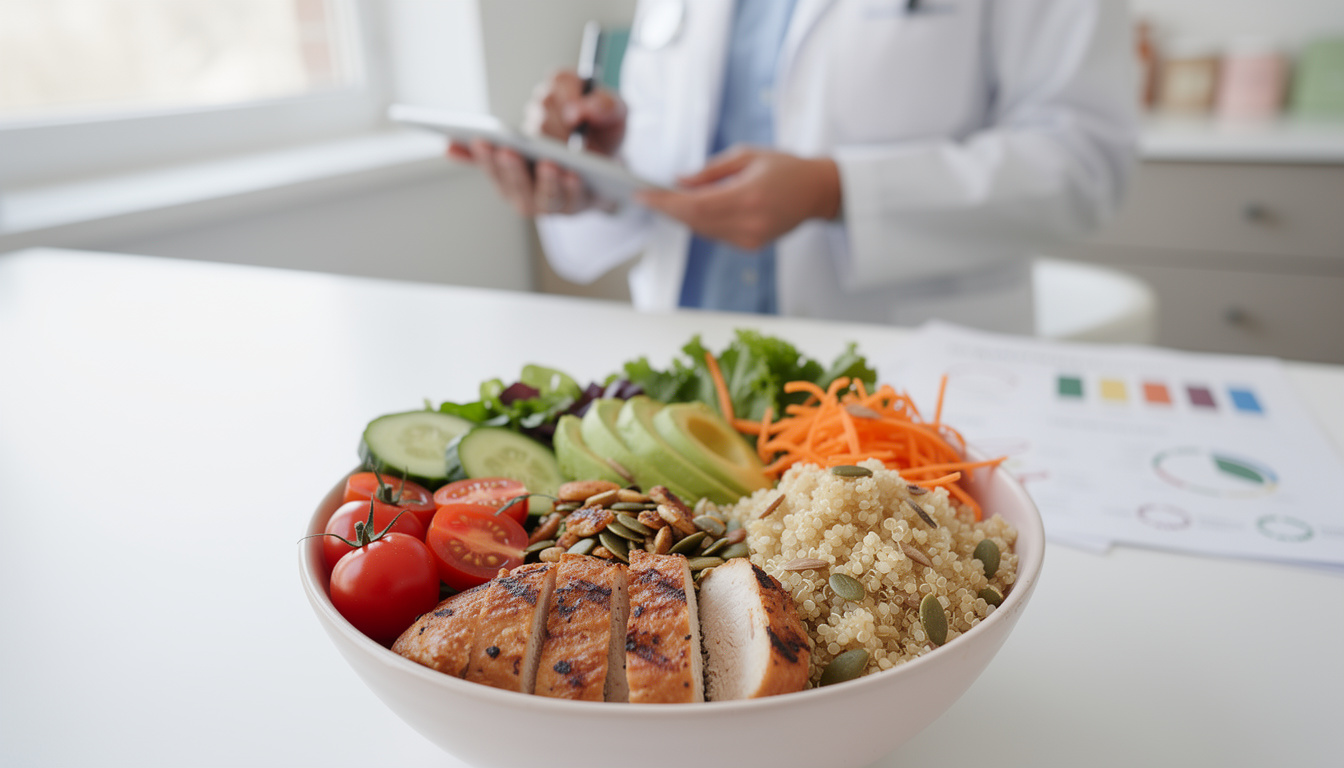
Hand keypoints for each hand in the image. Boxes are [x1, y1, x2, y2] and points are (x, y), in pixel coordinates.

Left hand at [446, 69, 628, 216]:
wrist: (594, 136)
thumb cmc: (604, 128)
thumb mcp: (616, 111)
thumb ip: (604, 107)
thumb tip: (576, 112)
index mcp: (586, 190)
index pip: (572, 193)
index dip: (561, 183)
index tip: (555, 167)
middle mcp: (556, 198)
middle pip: (537, 197)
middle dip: (522, 174)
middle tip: (512, 152)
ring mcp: (529, 190)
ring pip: (511, 189)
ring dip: (496, 167)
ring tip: (487, 143)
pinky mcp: (507, 175)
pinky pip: (486, 170)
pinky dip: (468, 159)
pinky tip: (450, 146)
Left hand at [635, 146, 841, 250]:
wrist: (818, 192)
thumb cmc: (786, 168)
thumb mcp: (747, 156)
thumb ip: (710, 171)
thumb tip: (679, 181)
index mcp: (748, 196)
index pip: (695, 205)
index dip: (665, 203)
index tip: (643, 196)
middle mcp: (749, 223)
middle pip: (694, 222)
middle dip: (668, 210)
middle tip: (648, 197)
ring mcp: (751, 239)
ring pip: (703, 231)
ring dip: (682, 217)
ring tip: (666, 201)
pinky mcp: (752, 246)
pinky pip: (716, 236)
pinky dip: (701, 224)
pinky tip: (693, 210)